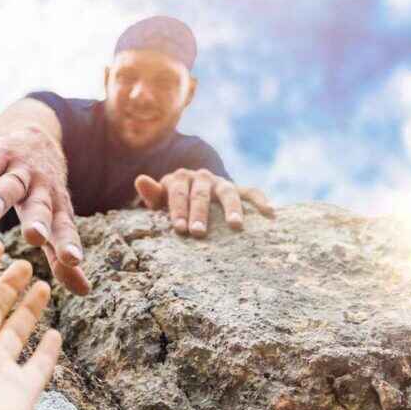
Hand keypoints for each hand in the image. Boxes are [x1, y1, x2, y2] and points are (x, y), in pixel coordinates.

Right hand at [0, 128, 89, 294]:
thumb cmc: (44, 191)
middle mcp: (42, 189)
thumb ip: (62, 256)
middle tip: (34, 237)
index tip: (73, 260)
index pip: (65, 229)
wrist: (35, 134)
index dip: (68, 244)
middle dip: (37, 221)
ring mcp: (21, 170)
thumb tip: (85, 291)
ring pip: (11, 185)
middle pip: (39, 207)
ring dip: (0, 197)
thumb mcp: (56, 220)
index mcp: (57, 209)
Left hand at [134, 168, 274, 236]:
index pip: (177, 193)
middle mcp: (201, 177)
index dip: (178, 210)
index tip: (180, 229)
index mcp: (179, 178)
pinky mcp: (238, 188)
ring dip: (232, 207)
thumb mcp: (160, 199)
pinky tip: (270, 213)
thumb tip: (140, 180)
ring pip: (227, 192)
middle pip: (200, 194)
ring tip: (236, 225)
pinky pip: (251, 192)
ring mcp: (220, 182)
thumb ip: (153, 193)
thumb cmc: (173, 202)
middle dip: (200, 213)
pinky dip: (261, 200)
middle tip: (199, 232)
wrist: (193, 191)